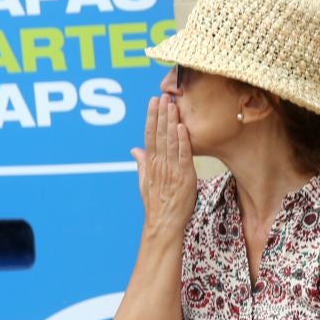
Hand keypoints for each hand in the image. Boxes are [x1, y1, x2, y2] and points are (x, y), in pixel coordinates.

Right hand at [130, 96, 195, 237]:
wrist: (164, 224)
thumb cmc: (157, 205)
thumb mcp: (145, 182)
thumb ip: (142, 164)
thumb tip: (134, 150)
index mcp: (150, 164)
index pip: (149, 135)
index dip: (151, 117)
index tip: (153, 102)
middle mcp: (159, 164)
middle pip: (159, 134)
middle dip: (161, 113)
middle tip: (164, 95)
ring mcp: (171, 170)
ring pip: (170, 141)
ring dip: (171, 121)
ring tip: (172, 105)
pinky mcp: (184, 177)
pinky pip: (183, 155)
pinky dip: (182, 141)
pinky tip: (181, 127)